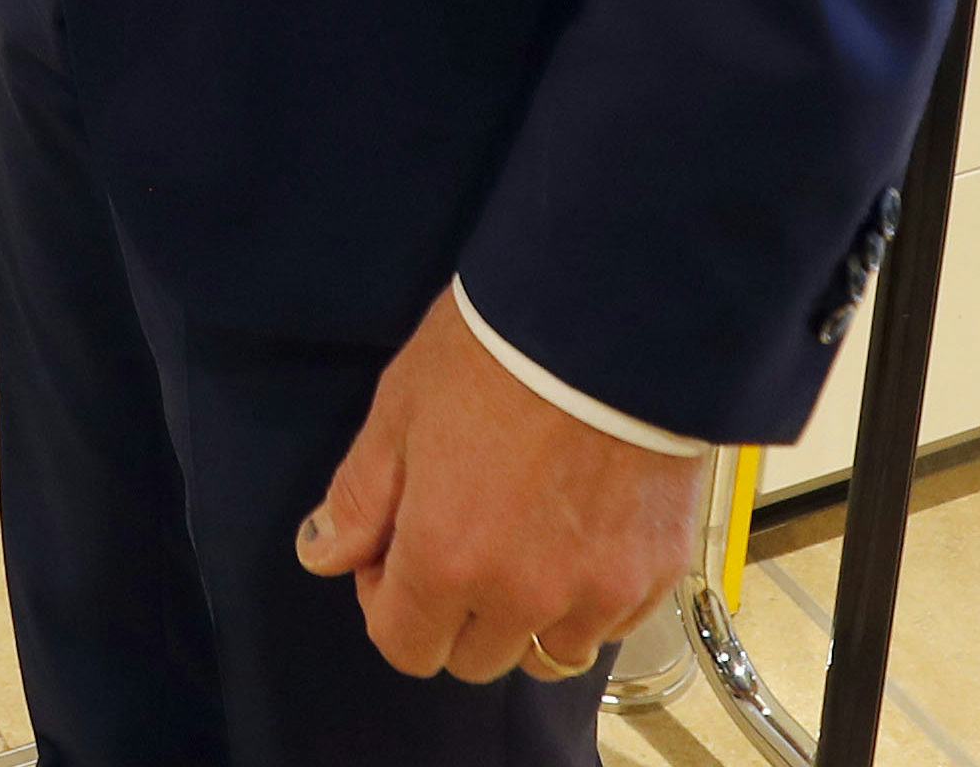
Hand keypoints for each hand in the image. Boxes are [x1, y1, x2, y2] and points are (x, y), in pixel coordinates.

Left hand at [295, 292, 707, 686]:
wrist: (612, 321)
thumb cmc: (494, 354)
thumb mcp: (399, 411)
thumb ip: (360, 499)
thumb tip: (323, 555)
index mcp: (447, 560)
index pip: (404, 647)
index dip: (386, 602)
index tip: (396, 549)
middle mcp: (524, 597)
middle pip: (474, 659)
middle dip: (451, 613)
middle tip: (458, 536)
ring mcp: (598, 593)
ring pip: (547, 652)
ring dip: (524, 617)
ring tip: (523, 540)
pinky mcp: (656, 574)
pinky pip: (610, 626)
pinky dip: (587, 602)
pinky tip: (578, 537)